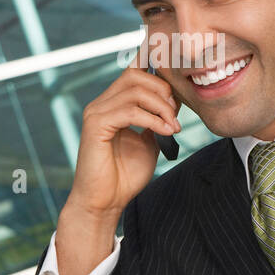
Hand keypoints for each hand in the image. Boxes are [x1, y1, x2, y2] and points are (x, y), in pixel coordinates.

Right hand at [66, 45, 181, 217]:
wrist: (106, 202)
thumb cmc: (124, 176)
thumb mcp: (148, 143)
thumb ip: (156, 122)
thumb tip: (172, 105)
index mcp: (112, 105)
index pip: (134, 72)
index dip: (159, 79)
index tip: (178, 100)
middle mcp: (101, 104)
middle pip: (135, 75)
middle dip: (162, 90)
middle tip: (175, 114)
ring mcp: (96, 112)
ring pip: (135, 91)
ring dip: (162, 108)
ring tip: (173, 127)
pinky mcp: (95, 125)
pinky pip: (130, 111)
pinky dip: (153, 120)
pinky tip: (165, 132)